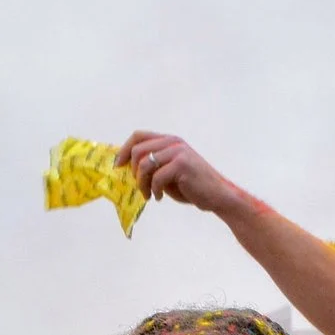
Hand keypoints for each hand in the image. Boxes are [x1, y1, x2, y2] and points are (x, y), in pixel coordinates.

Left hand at [118, 131, 248, 217]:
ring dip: (141, 183)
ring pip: (144, 164)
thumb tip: (125, 170)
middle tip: (138, 186)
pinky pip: (156, 178)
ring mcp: (178, 152)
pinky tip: (159, 198)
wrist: (216, 195)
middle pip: (137, 150)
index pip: (138, 136)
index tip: (118, 166)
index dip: (124, 149)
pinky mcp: (182, 165)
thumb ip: (152, 166)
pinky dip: (153, 191)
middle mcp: (173, 142)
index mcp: (169, 141)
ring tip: (147, 195)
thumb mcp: (168, 173)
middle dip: (132, 171)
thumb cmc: (191, 186)